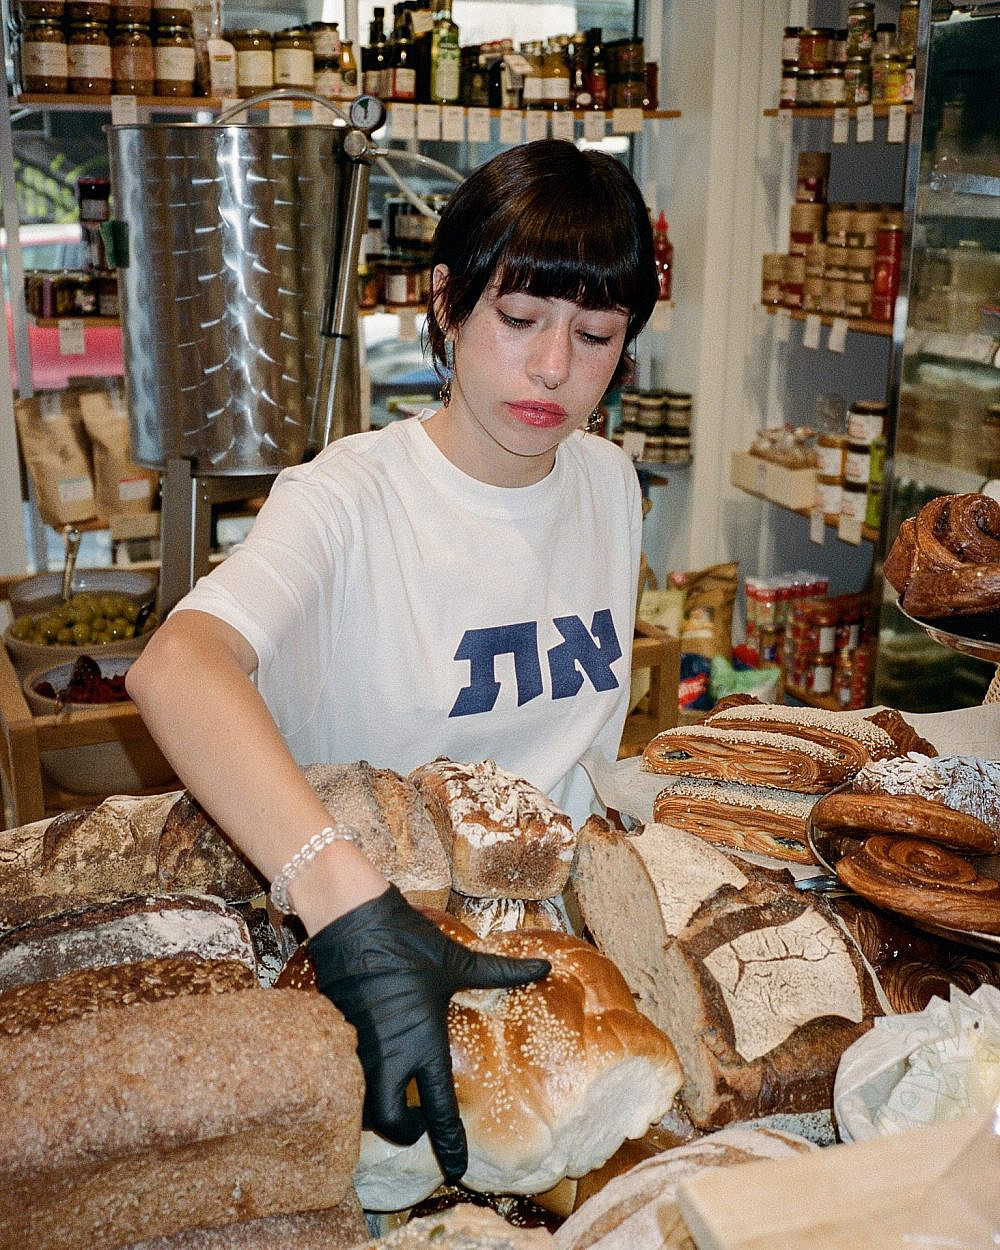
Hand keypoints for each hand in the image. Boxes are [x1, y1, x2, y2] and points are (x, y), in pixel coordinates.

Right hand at [308, 885, 549, 1180]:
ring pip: (363, 1104)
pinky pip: (346, 1077)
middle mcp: (389, 1056)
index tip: (457, 1168)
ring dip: (379, 1108)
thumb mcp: (456, 962)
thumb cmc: (408, 941)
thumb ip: (500, 973)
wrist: (353, 921)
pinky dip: (360, 1082)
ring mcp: (358, 1050)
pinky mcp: (337, 1037)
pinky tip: (371, 1065)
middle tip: (417, 1122)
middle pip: (389, 1123)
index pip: (438, 1111)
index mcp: (422, 1043)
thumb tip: (542, 966)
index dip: (449, 1144)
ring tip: (396, 1095)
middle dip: (404, 1132)